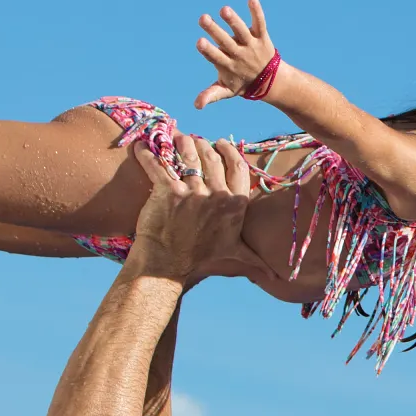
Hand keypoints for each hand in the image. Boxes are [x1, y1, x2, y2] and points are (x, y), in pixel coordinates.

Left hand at [129, 136, 254, 282]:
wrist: (167, 265)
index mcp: (235, 204)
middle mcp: (216, 195)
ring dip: (180, 142)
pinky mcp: (168, 191)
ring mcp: (192, 192)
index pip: (238, 166)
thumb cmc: (201, 260)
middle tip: (194, 140)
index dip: (229, 151)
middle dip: (202, 144)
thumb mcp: (234, 256)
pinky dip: (146, 153)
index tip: (221, 143)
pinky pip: (157, 164)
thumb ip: (255, 260)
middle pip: (211, 156)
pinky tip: (140, 147)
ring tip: (175, 137)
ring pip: (187, 155)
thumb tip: (276, 277)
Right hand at [193, 0, 278, 109]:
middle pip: (225, 41)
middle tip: (203, 18)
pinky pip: (260, 23)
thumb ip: (211, 95)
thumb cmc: (242, 83)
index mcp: (228, 65)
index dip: (208, 50)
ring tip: (224, 10)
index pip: (216, 57)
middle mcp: (239, 54)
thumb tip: (197, 105)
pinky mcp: (262, 37)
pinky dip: (256, 12)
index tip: (200, 42)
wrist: (270, 82)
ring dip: (233, 21)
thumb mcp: (226, 90)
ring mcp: (251, 45)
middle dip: (214, 30)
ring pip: (242, 31)